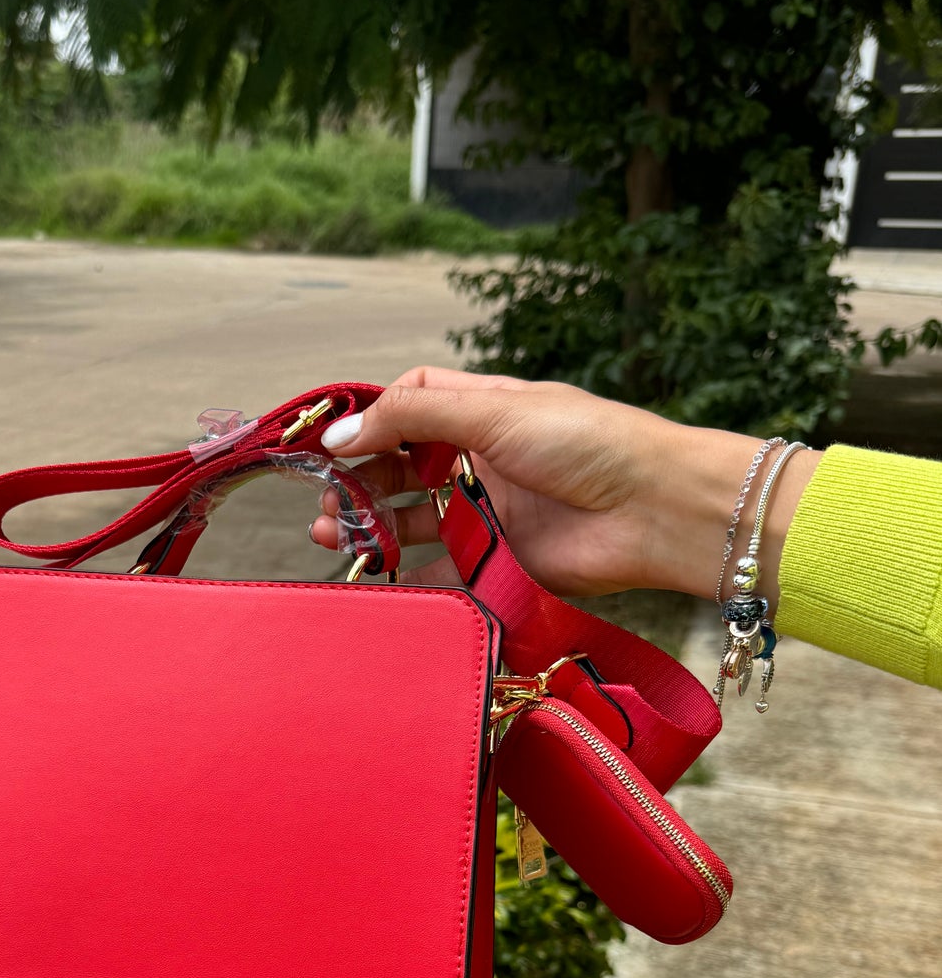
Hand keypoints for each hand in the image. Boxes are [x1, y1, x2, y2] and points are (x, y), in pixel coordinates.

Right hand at [310, 365, 817, 603]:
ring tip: (329, 535)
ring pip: (413, 517)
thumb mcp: (496, 412)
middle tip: (324, 502)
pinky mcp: (499, 560)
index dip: (369, 420)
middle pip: (402, 465)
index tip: (329, 444)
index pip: (410, 403)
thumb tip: (343, 433)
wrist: (654, 512)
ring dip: (370, 524)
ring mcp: (489, 510)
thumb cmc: (589, 444)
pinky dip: (405, 572)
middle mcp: (483, 457)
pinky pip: (440, 567)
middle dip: (358, 480)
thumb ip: (415, 420)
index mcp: (485, 409)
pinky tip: (373, 574)